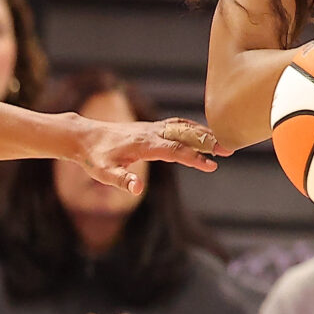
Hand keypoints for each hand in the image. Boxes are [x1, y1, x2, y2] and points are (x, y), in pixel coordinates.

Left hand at [71, 117, 223, 189]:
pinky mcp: (151, 128)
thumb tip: (137, 188)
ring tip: (223, 144)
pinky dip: (193, 128)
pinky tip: (203, 134)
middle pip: (184, 135)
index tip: (211, 165)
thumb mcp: (103, 173)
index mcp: (143, 144)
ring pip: (183, 127)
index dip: (194, 157)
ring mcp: (152, 128)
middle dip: (207, 142)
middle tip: (229, 151)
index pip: (174, 150)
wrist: (85, 137)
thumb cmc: (94, 158)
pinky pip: (177, 125)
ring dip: (204, 133)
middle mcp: (151, 133)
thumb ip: (121, 180)